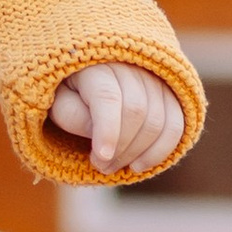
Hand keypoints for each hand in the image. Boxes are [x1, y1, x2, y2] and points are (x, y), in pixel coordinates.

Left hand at [48, 61, 186, 175]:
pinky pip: (176, 125)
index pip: (108, 96)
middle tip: (100, 166)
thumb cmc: (68, 93)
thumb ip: (71, 115)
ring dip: (137, 153)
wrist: (88, 76)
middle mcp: (130, 64)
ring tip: (114, 167)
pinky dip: (161, 151)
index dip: (107, 131)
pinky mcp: (170, 92)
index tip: (100, 158)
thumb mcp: (56, 101)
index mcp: (96, 64)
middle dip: (119, 148)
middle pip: (136, 111)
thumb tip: (101, 136)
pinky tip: (140, 165)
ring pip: (158, 121)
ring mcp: (155, 77)